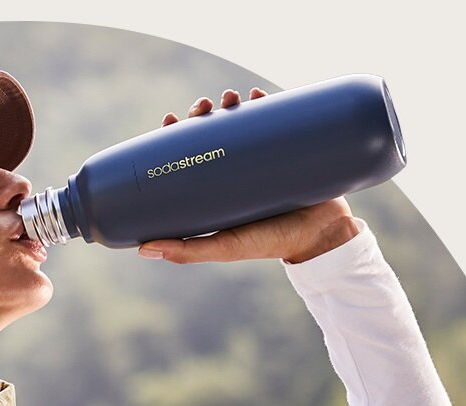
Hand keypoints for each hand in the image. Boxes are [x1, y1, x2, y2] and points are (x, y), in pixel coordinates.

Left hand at [142, 88, 358, 264]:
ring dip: (232, 102)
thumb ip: (187, 251)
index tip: (169, 120)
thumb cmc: (270, 243)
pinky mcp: (290, 147)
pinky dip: (266, 101)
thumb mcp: (225, 247)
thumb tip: (143, 249)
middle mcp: (236, 168)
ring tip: (230, 96)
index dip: (176, 136)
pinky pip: (276, 118)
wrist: (322, 236)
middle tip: (202, 106)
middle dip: (203, 113)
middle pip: (212, 131)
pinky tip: (257, 93)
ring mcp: (263, 156)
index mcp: (216, 186)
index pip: (190, 154)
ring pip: (241, 120)